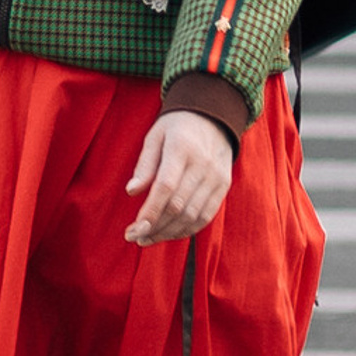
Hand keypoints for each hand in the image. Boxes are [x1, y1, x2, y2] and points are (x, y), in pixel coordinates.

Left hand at [126, 108, 235, 245]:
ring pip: (192, 216)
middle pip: (179, 205)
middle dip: (155, 227)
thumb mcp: (155, 136)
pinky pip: (206, 216)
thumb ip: (144, 164)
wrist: (213, 117)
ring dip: (168, 233)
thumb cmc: (176, 127)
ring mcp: (216, 177)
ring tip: (147, 238)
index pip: (166, 187)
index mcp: (182, 147)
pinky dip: (186, 230)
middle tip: (134, 237)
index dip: (150, 212)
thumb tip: (132, 192)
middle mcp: (203, 164)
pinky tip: (168, 233)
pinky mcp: (223, 186)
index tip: (135, 228)